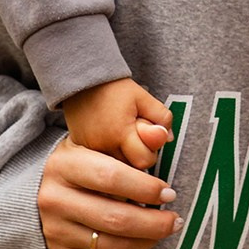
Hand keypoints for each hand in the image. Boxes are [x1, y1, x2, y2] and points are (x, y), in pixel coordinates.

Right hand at [39, 136, 178, 248]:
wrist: (39, 196)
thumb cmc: (82, 170)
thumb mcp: (95, 149)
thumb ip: (127, 148)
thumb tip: (160, 137)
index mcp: (64, 166)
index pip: (111, 177)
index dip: (146, 188)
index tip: (168, 194)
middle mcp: (54, 200)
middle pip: (115, 218)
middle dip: (154, 223)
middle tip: (175, 220)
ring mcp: (54, 232)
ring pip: (112, 246)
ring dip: (145, 243)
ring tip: (160, 233)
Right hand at [60, 77, 174, 168]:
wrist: (81, 81)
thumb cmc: (114, 88)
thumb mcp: (143, 97)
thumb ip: (161, 117)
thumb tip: (168, 138)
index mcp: (120, 133)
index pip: (144, 160)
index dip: (150, 150)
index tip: (146, 135)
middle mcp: (103, 145)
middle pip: (130, 167)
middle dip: (137, 153)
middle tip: (134, 133)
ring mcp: (89, 149)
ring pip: (116, 165)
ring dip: (124, 155)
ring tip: (121, 134)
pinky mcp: (81, 148)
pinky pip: (101, 161)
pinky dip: (110, 153)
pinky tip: (110, 138)